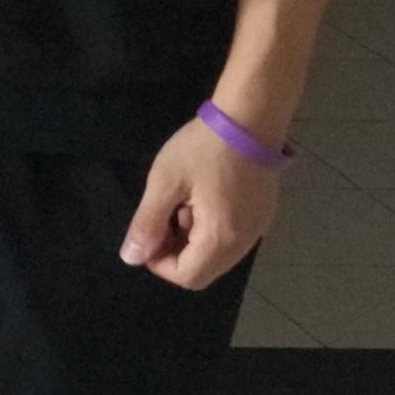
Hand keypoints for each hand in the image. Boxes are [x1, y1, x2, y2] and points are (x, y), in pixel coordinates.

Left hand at [122, 112, 282, 288]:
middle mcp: (246, 242)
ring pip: (218, 256)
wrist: (250, 118)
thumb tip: (132, 258)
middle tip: (164, 217)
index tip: (148, 233)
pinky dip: (211, 230)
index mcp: (222, 237)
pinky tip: (202, 199)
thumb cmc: (204, 148)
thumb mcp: (165, 182)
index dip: (159, 264)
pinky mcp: (262, 215)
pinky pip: (232, 239)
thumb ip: (147, 223)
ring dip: (193, 241)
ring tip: (183, 204)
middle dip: (176, 253)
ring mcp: (258, 229)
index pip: (188, 277)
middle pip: (205, 271)